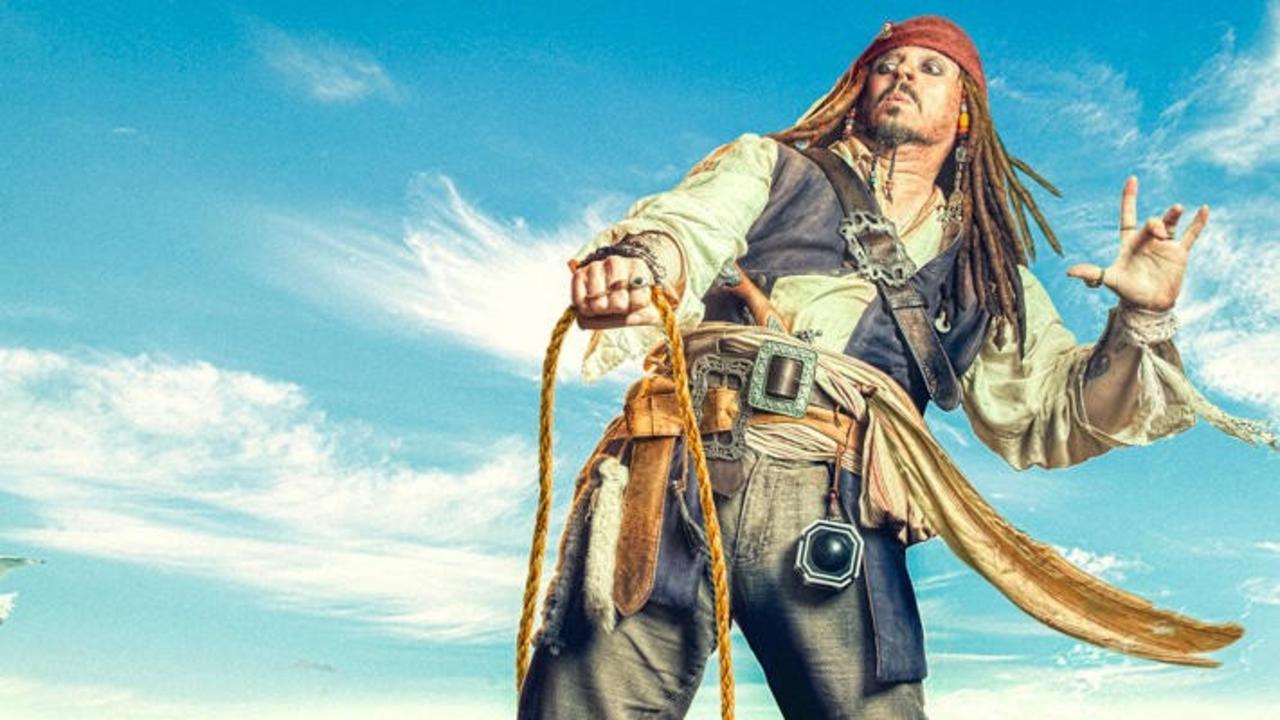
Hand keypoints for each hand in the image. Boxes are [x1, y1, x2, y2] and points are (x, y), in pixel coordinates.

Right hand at [569, 255, 661, 329]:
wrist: (611, 281)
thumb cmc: (632, 297)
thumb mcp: (649, 306)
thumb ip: (652, 312)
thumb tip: (652, 310)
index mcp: (639, 268)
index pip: (641, 298)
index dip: (637, 307)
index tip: (635, 304)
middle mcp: (617, 262)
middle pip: (618, 303)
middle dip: (618, 310)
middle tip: (618, 306)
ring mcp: (597, 266)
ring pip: (598, 303)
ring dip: (601, 310)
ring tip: (605, 306)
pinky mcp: (579, 274)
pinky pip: (579, 299)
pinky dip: (584, 308)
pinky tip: (591, 305)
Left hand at [1066, 176, 1208, 310]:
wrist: (1149, 306)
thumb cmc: (1127, 292)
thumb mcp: (1110, 280)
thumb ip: (1091, 274)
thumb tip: (1069, 272)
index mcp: (1129, 242)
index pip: (1128, 215)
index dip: (1129, 199)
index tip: (1132, 180)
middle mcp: (1147, 240)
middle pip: (1151, 222)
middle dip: (1154, 223)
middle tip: (1156, 231)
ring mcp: (1165, 245)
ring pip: (1170, 223)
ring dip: (1173, 215)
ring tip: (1177, 208)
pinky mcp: (1179, 253)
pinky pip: (1191, 234)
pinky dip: (1198, 222)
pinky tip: (1205, 209)